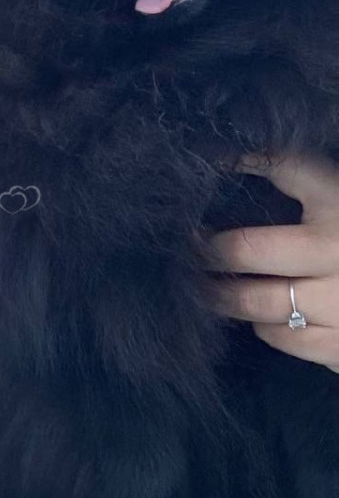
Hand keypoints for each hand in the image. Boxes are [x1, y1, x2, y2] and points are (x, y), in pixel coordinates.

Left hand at [205, 151, 338, 373]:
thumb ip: (312, 182)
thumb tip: (248, 157)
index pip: (287, 166)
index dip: (240, 159)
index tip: (207, 162)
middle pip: (247, 250)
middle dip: (207, 251)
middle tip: (186, 248)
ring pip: (258, 303)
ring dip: (224, 297)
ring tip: (203, 289)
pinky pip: (289, 341)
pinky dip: (268, 330)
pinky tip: (261, 319)